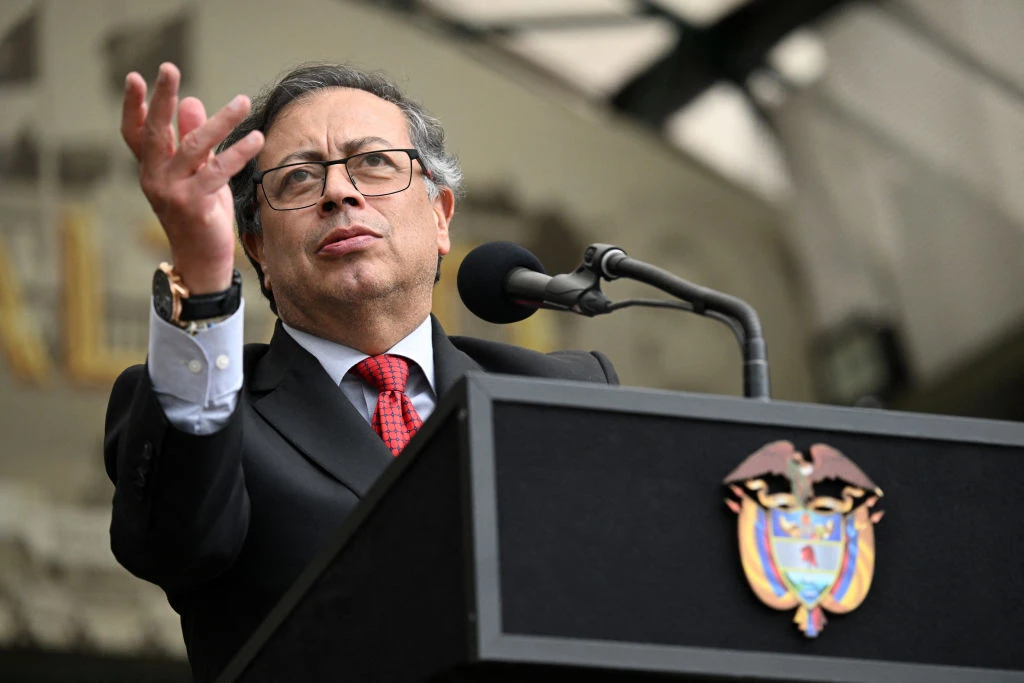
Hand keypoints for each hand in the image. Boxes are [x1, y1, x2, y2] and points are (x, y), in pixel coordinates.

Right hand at [121, 62, 263, 293]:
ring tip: (241, 101)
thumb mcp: (197, 175)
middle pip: (156, 132)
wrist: (201, 262)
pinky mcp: (193, 204)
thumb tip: (192, 102)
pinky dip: (239, 153)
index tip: (134, 77)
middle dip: (162, 98)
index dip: (133, 106)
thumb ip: (192, 141)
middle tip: (169, 68)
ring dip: (220, 122)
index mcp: (152, 170)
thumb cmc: (200, 217)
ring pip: (194, 147)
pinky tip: (256, 139)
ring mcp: (171, 192)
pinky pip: (217, 172)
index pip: (136, 133)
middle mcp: (154, 178)